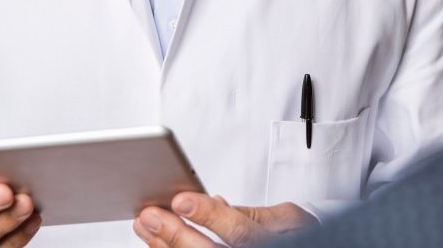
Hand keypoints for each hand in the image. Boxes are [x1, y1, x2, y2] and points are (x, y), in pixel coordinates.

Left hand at [133, 192, 316, 246]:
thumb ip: (249, 212)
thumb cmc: (297, 236)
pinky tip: (156, 245)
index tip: (181, 199)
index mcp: (274, 241)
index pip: (240, 231)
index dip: (210, 215)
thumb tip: (214, 201)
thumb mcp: (285, 218)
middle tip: (150, 215)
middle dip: (176, 235)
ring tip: (145, 227)